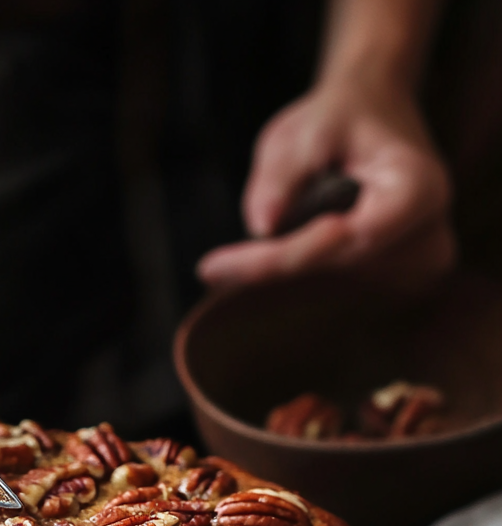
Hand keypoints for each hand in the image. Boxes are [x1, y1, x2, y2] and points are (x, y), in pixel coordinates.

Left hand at [197, 79, 455, 291]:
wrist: (374, 113)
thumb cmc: (338, 117)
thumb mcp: (302, 130)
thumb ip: (280, 174)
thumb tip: (262, 225)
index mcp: (418, 190)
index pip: (349, 239)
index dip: (288, 254)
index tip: (215, 266)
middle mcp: (429, 237)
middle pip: (337, 273)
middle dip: (272, 270)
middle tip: (209, 269)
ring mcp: (417, 269)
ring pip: (335, 294)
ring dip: (284, 281)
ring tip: (235, 262)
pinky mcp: (397, 286)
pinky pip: (340, 299)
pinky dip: (300, 288)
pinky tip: (264, 270)